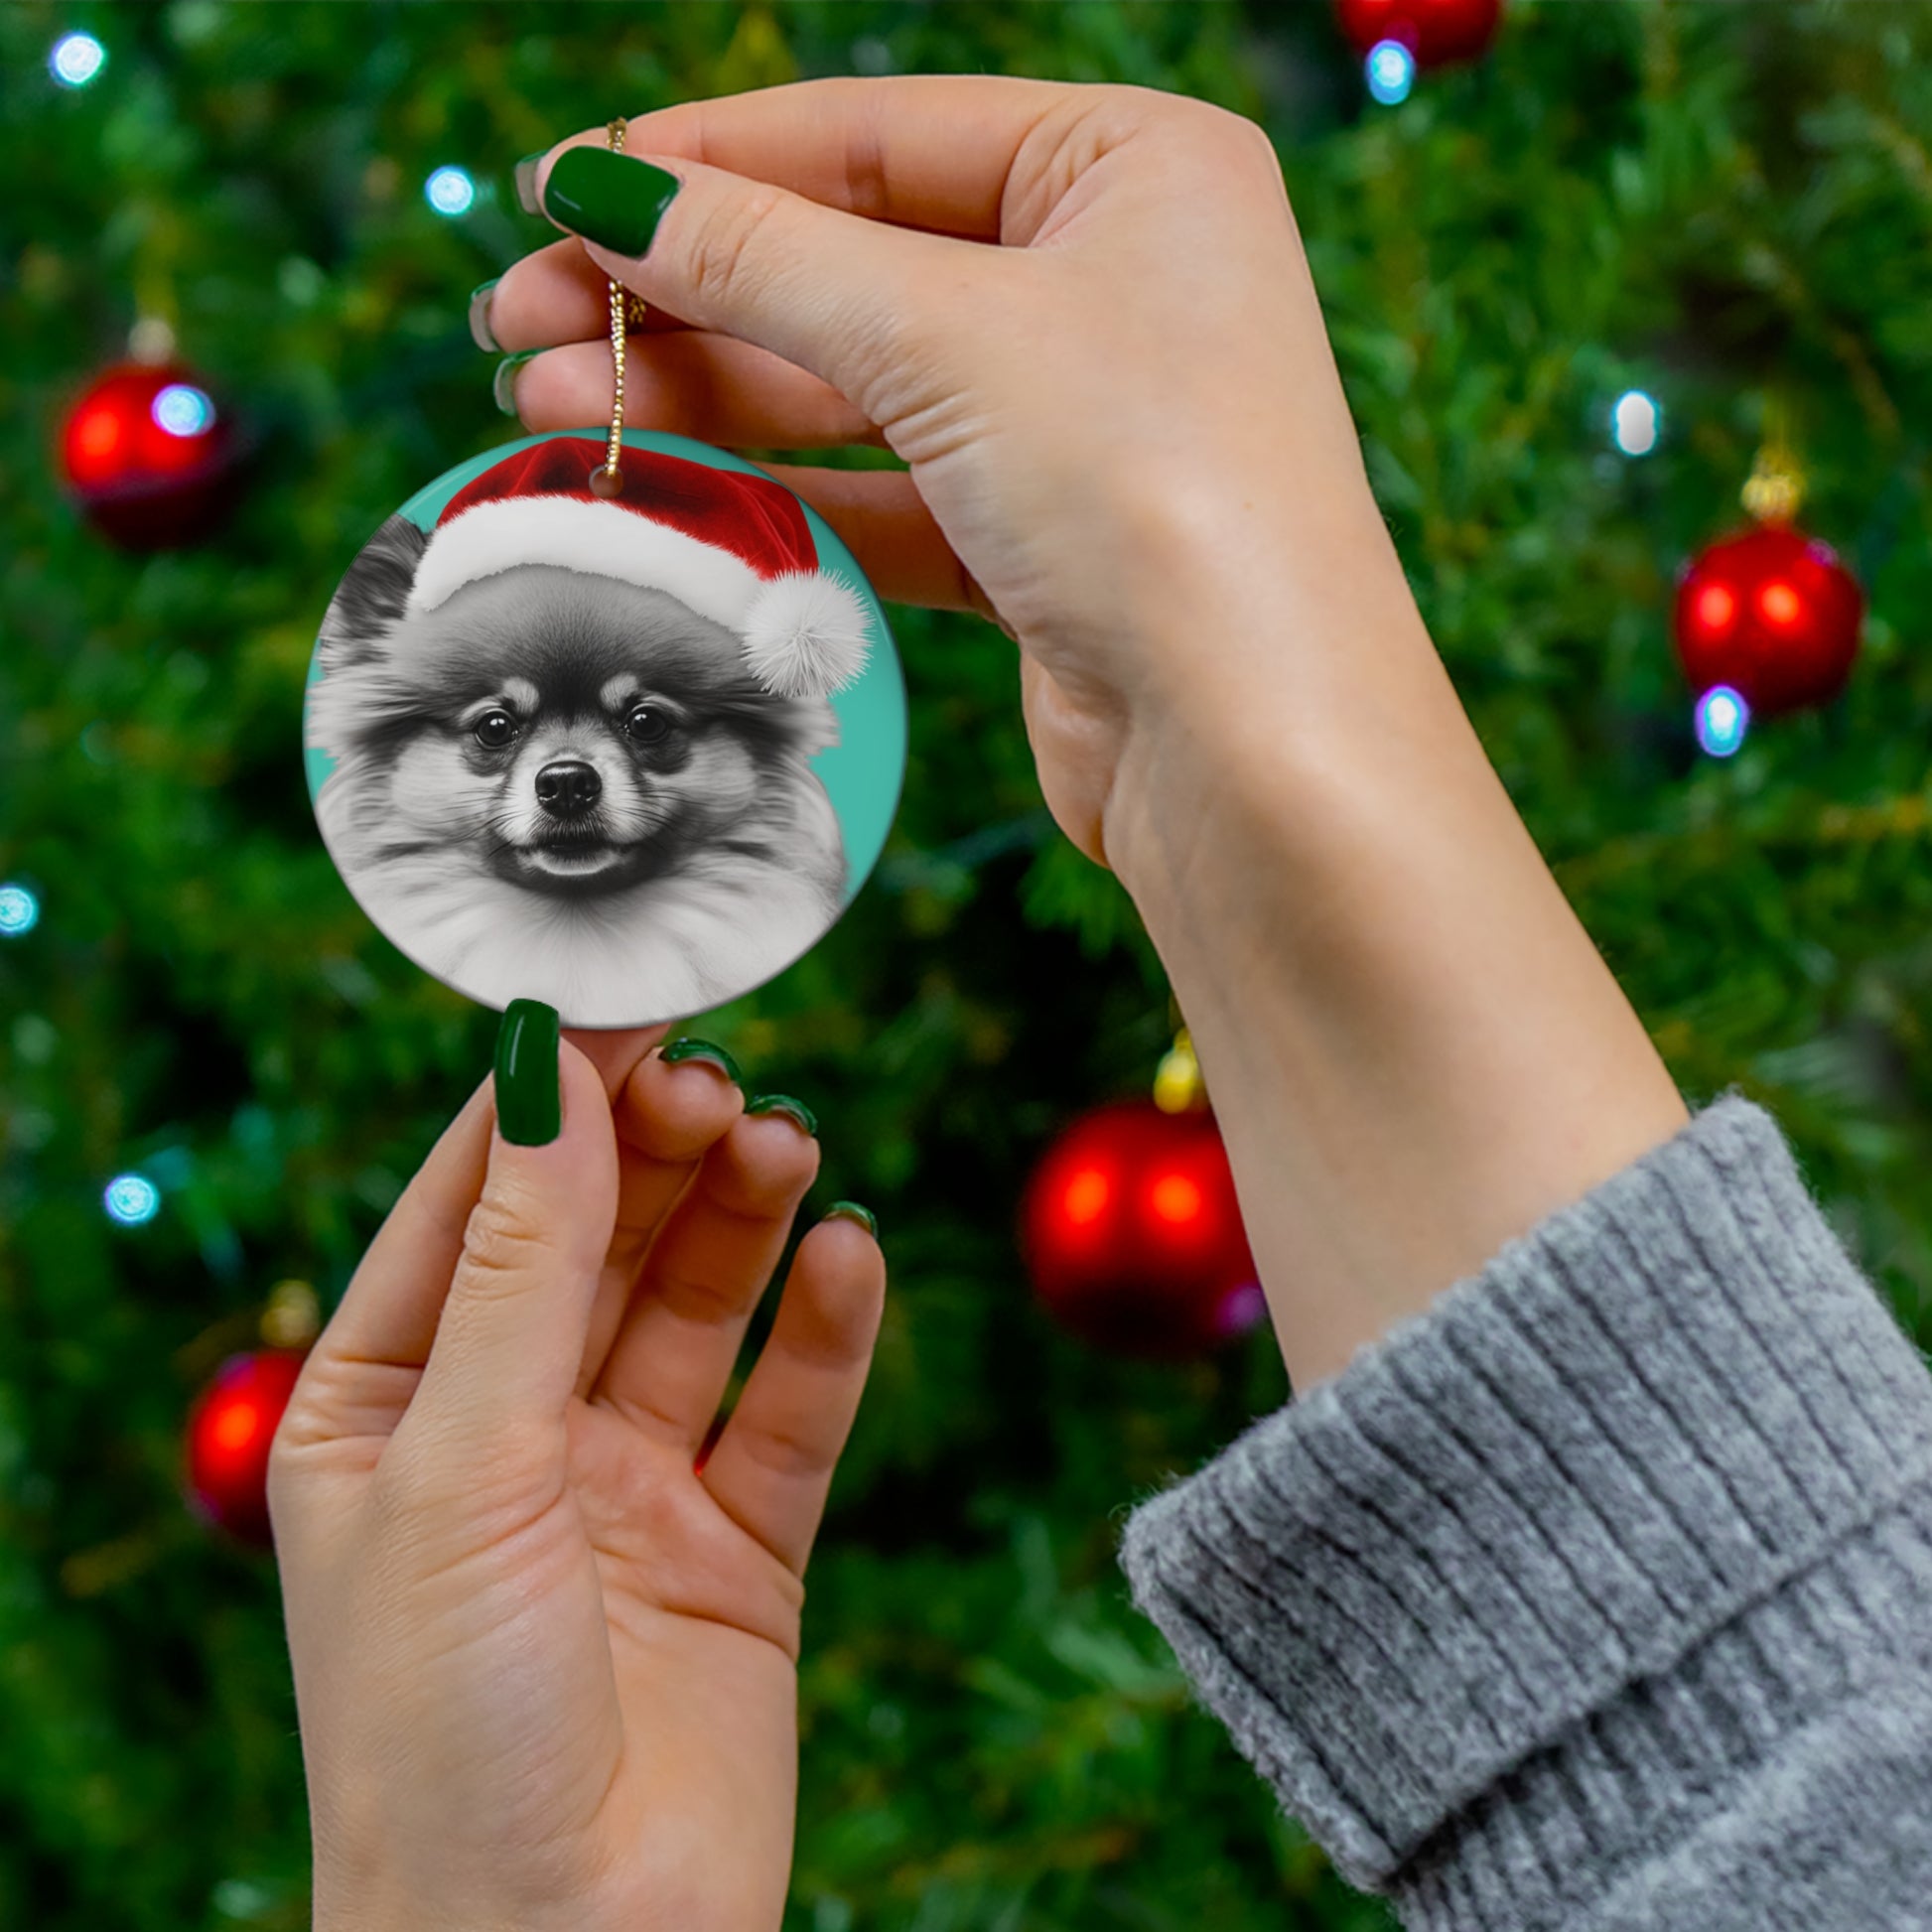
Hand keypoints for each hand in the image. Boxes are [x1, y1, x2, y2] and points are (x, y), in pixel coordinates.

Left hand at [269, 1029, 883, 1931]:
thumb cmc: (442, 1730)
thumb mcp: (460, 1465)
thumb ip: (521, 1266)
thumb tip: (548, 1071)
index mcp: (386, 1407)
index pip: (472, 1204)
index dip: (548, 1096)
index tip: (629, 993)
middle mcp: (508, 1435)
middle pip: (597, 1240)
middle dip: (655, 1151)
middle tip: (721, 1079)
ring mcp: (627, 1489)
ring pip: (697, 1307)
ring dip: (743, 1217)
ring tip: (788, 1146)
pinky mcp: (738, 1550)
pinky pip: (790, 1411)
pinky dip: (825, 1329)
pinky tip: (850, 1255)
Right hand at [486, 78, 1685, 1390]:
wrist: (1255, 749)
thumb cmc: (1154, 495)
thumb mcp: (945, 337)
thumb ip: (763, 258)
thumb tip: (600, 193)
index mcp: (1132, 168)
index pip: (875, 132)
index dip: (705, 161)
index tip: (558, 193)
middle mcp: (1114, 280)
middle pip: (851, 258)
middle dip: (682, 289)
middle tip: (518, 317)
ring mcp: (1080, 419)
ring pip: (855, 382)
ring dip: (704, 387)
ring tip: (548, 394)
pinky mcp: (1044, 542)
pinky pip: (884, 485)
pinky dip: (776, 482)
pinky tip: (658, 472)